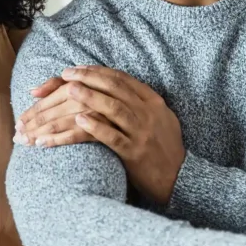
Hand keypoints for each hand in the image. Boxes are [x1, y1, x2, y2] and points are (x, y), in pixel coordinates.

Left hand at [17, 66, 185, 204]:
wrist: (178, 177)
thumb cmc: (164, 147)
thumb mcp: (160, 118)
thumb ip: (141, 102)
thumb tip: (117, 86)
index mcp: (153, 102)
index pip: (122, 79)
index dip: (98, 71)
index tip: (77, 68)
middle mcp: (148, 113)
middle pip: (116, 88)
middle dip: (89, 78)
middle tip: (67, 73)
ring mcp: (142, 133)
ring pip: (114, 109)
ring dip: (90, 97)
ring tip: (69, 90)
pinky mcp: (135, 153)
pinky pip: (113, 137)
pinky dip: (95, 127)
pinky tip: (79, 120)